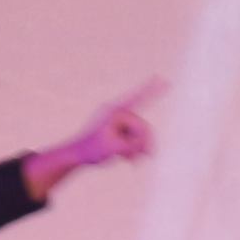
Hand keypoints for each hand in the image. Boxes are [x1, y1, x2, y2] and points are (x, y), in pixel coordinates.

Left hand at [25, 86, 159, 197]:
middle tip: (147, 156)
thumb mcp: (117, 148)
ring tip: (131, 160)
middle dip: (144, 142)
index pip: (138, 99)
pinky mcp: (115, 129)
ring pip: (137, 133)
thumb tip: (144, 145)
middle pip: (141, 125)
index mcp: (116, 112)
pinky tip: (128, 159)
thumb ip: (134, 144)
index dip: (152, 90)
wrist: (76, 155)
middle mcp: (117, 113)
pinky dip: (131, 148)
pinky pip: (130, 136)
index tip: (163, 79)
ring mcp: (116, 121)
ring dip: (137, 148)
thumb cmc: (93, 149)